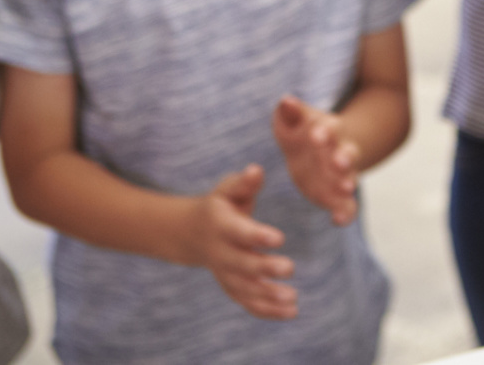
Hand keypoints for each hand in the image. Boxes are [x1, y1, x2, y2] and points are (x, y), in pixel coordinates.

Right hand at [183, 164, 295, 319]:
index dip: (257, 235)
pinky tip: (292, 313)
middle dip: (264, 268)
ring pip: (244, 289)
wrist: (190, 234)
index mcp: (221, 226)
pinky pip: (247, 303)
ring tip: (293, 299)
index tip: (280, 238)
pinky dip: (267, 311)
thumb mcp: (227, 190)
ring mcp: (224, 274)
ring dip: (267, 296)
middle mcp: (220, 253)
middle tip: (290, 268)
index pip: (239, 232)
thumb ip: (244, 182)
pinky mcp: (232, 287)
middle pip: (241, 264)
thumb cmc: (220, 206)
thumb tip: (257, 170)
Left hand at [273, 95, 360, 224]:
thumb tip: (286, 100)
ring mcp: (341, 174)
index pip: (329, 129)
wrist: (318, 147)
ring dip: (348, 183)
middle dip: (343, 158)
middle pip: (346, 153)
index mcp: (327, 130)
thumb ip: (291, 112)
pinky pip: (347, 205)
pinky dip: (346, 212)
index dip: (323, 132)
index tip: (316, 134)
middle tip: (339, 163)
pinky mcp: (338, 194)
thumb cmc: (301, 129)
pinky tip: (339, 221)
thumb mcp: (294, 119)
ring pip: (350, 178)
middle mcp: (339, 151)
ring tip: (346, 189)